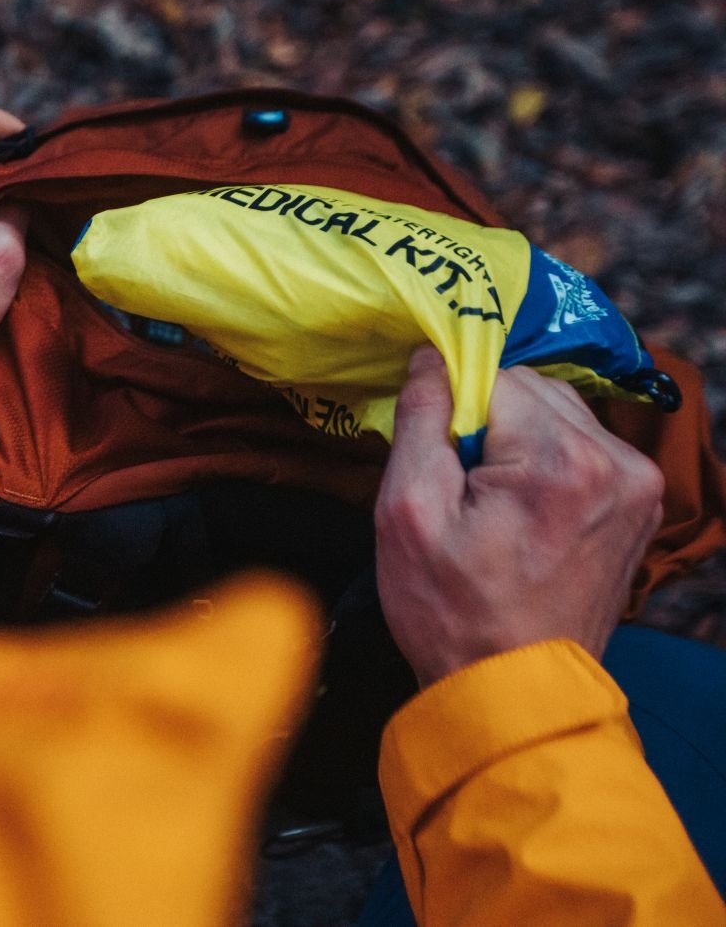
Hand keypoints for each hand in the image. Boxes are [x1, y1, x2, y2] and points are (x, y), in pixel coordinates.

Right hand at [375, 346, 664, 686]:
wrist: (513, 690)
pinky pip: (582, 446)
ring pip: (558, 413)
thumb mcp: (406, 513)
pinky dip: (545, 461)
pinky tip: (520, 512)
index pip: (494, 376)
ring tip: (489, 505)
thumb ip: (420, 421)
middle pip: (532, 388)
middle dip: (486, 422)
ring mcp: (638, 484)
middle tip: (459, 488)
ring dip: (516, 439)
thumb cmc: (452, 612)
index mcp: (560, 461)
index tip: (434, 456)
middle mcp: (617, 462)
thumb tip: (431, 357)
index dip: (450, 407)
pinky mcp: (640, 502)